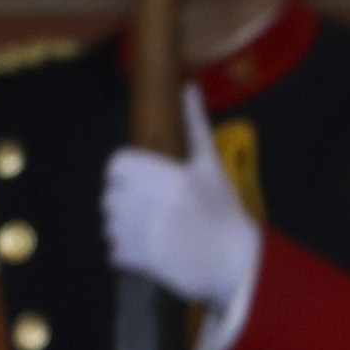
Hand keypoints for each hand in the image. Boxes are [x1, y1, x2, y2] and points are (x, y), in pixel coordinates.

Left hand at [103, 104, 263, 333]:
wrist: (238, 263)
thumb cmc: (225, 211)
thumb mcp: (212, 166)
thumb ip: (195, 126)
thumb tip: (189, 87)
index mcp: (166, 175)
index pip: (117, 166)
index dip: (127, 174)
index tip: (145, 184)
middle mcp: (149, 202)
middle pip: (111, 196)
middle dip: (128, 203)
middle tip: (156, 211)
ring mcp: (141, 233)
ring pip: (110, 224)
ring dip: (127, 228)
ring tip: (157, 233)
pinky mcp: (138, 259)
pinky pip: (114, 251)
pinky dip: (129, 253)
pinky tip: (155, 252)